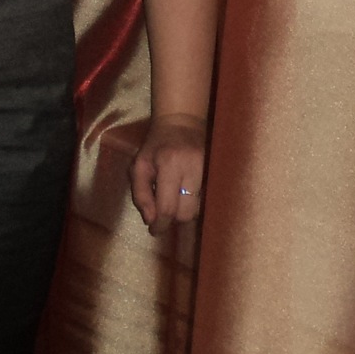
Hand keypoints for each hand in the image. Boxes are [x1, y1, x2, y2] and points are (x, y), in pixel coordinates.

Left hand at [129, 114, 205, 237]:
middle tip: (163, 214)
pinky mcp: (215, 173)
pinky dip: (194, 204)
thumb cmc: (156, 145)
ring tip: (174, 202)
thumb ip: (140, 194)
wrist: (182, 122)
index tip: (154, 231)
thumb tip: (150, 220)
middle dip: (173, 219)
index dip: (160, 224)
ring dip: (184, 212)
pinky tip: (185, 197)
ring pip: (198, 209)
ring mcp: (208, 171)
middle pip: (186, 213)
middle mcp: (192, 169)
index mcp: (169, 165)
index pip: (168, 207)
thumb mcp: (138, 165)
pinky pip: (205, 200)